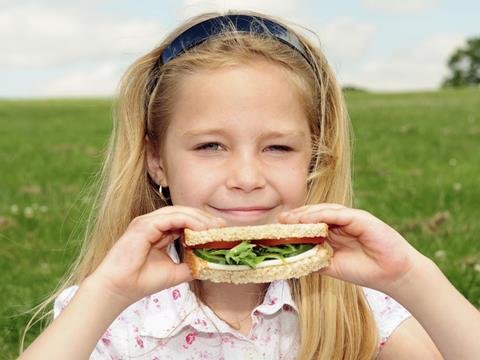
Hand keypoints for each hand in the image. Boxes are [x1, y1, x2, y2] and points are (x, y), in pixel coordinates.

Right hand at [87, 206, 226, 305]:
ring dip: (198, 218)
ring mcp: (147, 222)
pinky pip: (170, 218)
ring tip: (214, 226)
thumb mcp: (175, 272)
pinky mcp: (143, 225)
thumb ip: (191, 264)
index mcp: (159, 231)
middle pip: (183, 213)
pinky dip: (188, 221)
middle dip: (204, 218)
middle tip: (222, 225)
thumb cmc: (142, 281)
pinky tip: (201, 229)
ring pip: (178, 212)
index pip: (184, 221)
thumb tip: (209, 263)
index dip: (203, 223)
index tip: (220, 230)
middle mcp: (153, 223)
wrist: (119, 289)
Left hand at [278, 203, 425, 293]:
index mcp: (335, 233)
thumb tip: (293, 258)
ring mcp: (351, 218)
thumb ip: (315, 259)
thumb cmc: (364, 271)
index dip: (295, 224)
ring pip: (324, 210)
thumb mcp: (332, 266)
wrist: (392, 275)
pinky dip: (322, 214)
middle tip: (280, 221)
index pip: (311, 223)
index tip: (278, 229)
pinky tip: (308, 218)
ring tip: (290, 219)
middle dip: (296, 217)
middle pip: (314, 214)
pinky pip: (338, 213)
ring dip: (306, 214)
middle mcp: (341, 223)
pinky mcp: (360, 217)